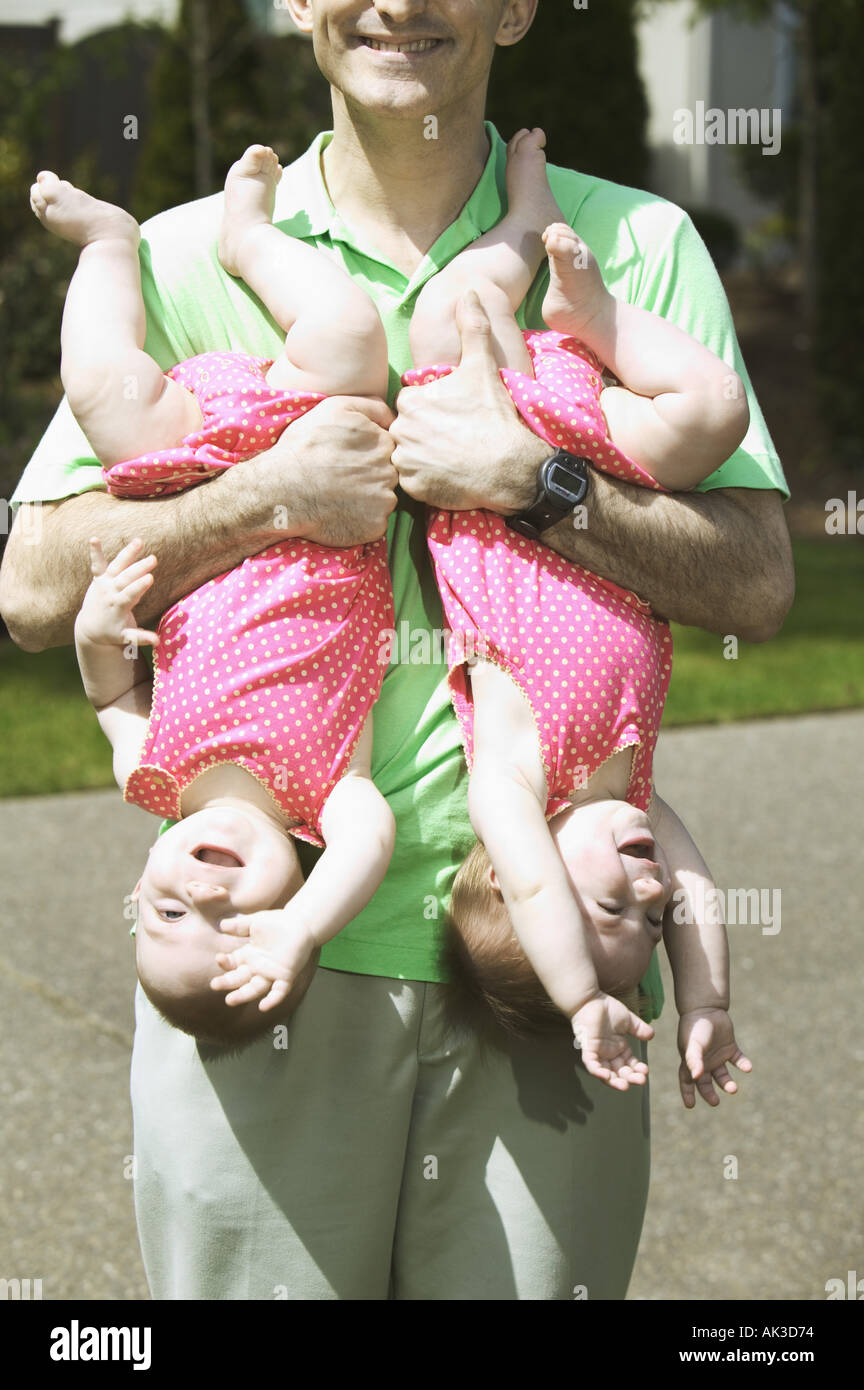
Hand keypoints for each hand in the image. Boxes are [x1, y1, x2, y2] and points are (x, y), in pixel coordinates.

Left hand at [74, 537, 159, 648]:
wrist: (91, 628)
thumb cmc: (112, 633)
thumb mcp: (125, 638)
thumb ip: (140, 638)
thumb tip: (158, 642)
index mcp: (117, 606)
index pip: (129, 594)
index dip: (139, 586)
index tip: (150, 578)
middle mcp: (110, 592)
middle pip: (126, 578)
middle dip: (139, 568)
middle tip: (153, 559)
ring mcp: (104, 584)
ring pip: (116, 567)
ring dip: (128, 554)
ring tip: (140, 542)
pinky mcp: (99, 578)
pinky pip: (97, 564)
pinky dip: (95, 552)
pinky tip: (93, 539)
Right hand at [211, 910, 316, 1010]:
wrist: (301, 923)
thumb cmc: (277, 923)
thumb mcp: (254, 923)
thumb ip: (238, 926)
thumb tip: (221, 925)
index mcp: (248, 956)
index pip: (231, 964)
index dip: (224, 963)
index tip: (219, 958)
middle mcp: (257, 968)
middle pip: (239, 979)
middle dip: (227, 983)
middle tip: (214, 985)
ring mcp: (271, 973)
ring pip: (255, 989)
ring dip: (242, 996)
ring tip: (230, 1000)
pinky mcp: (286, 976)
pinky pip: (278, 992)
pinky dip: (272, 1000)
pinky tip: (263, 1007)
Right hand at [251, 394, 398, 546]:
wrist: (281, 489)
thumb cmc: (304, 446)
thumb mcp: (336, 408)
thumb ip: (372, 406)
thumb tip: (393, 417)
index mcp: (384, 443)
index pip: (387, 449)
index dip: (366, 453)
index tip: (344, 458)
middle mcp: (390, 472)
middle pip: (387, 475)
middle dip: (369, 476)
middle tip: (339, 477)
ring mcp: (384, 502)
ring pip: (383, 499)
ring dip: (367, 499)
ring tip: (338, 495)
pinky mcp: (375, 526)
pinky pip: (375, 522)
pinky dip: (361, 520)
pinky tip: (340, 512)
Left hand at [391, 290, 548, 511]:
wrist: (509, 466)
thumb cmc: (494, 416)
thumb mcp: (482, 367)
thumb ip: (472, 328)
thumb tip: (469, 291)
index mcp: (410, 401)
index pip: (411, 405)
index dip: (432, 410)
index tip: (453, 417)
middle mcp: (400, 430)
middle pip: (408, 431)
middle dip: (426, 434)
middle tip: (455, 439)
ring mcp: (406, 461)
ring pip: (409, 455)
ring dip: (425, 456)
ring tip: (451, 456)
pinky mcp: (414, 487)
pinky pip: (414, 482)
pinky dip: (428, 480)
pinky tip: (449, 474)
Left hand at [571, 993, 654, 1090]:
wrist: (591, 999)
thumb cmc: (607, 1009)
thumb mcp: (627, 1020)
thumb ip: (638, 1029)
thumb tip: (651, 1035)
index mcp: (619, 1049)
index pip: (629, 1065)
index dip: (637, 1070)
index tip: (646, 1070)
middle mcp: (609, 1054)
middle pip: (620, 1072)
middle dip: (630, 1078)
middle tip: (641, 1081)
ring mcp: (598, 1053)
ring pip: (606, 1073)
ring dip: (615, 1081)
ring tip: (625, 1086)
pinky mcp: (588, 1049)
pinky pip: (591, 1065)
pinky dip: (598, 1072)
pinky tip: (607, 1077)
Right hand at [677, 1008, 752, 1108]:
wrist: (707, 1007)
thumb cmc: (695, 1026)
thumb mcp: (693, 1044)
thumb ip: (694, 1060)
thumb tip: (695, 1078)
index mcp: (690, 1061)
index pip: (686, 1081)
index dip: (687, 1094)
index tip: (690, 1106)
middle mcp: (704, 1061)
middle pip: (705, 1083)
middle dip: (709, 1094)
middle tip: (716, 1102)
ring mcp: (717, 1056)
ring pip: (723, 1075)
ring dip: (728, 1083)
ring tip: (733, 1088)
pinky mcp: (730, 1048)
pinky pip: (738, 1060)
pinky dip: (743, 1064)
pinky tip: (747, 1067)